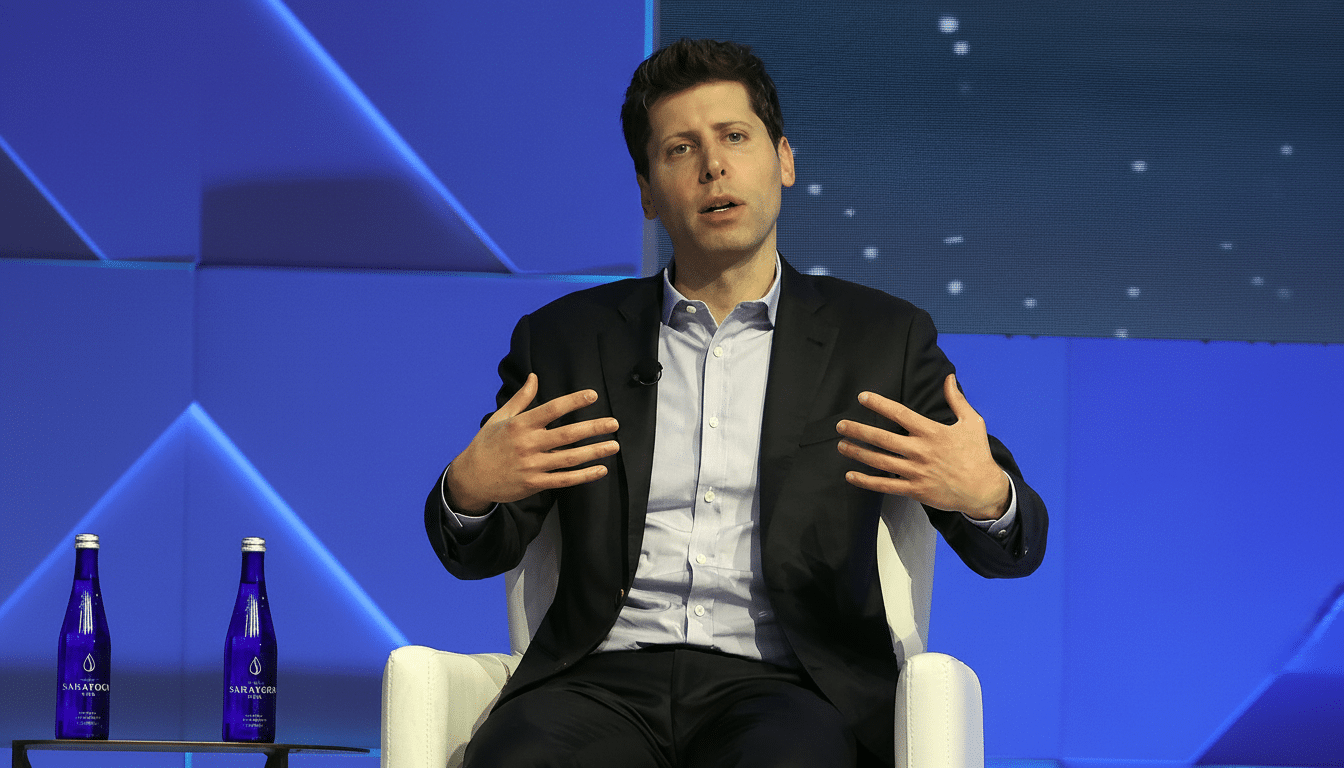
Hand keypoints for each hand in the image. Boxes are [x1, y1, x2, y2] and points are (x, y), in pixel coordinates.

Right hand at [444, 373, 618, 512]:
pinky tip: (601, 469)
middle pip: (567, 435)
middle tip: (614, 423)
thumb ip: (521, 398)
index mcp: (520, 425)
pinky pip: (564, 480)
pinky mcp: (534, 484)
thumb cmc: (487, 444)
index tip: (593, 396)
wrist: (471, 477)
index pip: (552, 409)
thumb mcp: (500, 417)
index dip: (573, 401)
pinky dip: (584, 476)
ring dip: (594, 452)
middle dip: (593, 428)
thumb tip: (534, 377)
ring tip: (614, 445)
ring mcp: (532, 466)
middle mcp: (528, 444)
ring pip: (569, 458)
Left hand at [836, 373, 1009, 519]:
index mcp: (932, 432)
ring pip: (880, 461)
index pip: (900, 414)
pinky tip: (851, 475)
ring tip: (841, 445)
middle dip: (859, 430)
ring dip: (858, 453)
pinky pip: (885, 486)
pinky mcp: (915, 490)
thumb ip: (957, 400)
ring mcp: (916, 472)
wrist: (983, 489)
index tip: (862, 397)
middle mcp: (920, 451)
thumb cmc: (977, 454)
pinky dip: (866, 481)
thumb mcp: (972, 422)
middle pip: (883, 439)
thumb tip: (949, 378)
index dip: (879, 404)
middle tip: (840, 425)